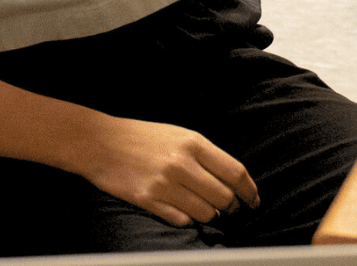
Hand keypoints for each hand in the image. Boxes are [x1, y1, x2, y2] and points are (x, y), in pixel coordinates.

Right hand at [79, 116, 259, 226]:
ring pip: (205, 213)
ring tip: (207, 210)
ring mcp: (165, 184)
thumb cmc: (145, 137)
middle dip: (232, 207)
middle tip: (232, 209)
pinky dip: (188, 220)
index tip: (254, 199)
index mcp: (194, 143)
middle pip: (223, 196)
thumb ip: (205, 155)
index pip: (234, 172)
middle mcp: (182, 164)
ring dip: (210, 215)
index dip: (249, 190)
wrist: (103, 142)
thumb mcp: (180, 136)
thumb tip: (232, 180)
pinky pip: (181, 220)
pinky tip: (185, 212)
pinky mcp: (148, 201)